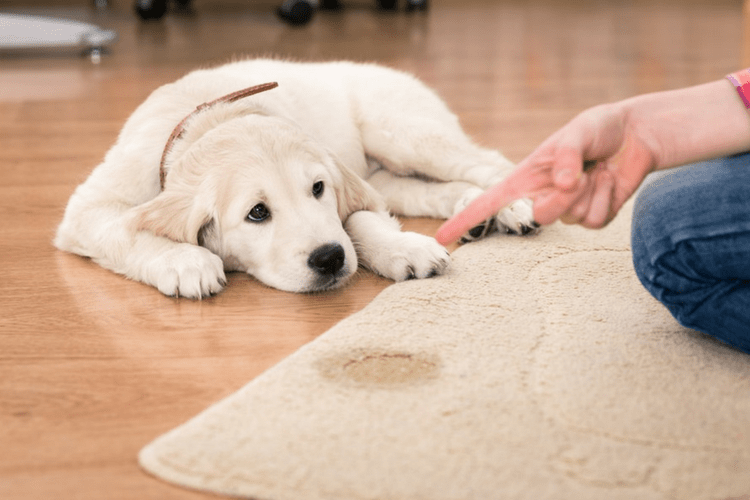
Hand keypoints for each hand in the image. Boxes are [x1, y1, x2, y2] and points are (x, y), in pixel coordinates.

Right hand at [436, 103, 656, 244]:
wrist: (635, 135)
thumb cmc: (599, 128)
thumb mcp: (579, 131)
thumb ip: (566, 156)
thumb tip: (561, 184)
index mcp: (526, 176)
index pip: (489, 202)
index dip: (465, 219)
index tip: (443, 238)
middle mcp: (542, 195)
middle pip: (540, 217)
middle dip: (562, 199)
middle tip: (580, 175)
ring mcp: (567, 209)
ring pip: (571, 219)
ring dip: (590, 192)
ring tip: (598, 170)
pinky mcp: (592, 216)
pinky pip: (595, 221)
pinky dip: (607, 198)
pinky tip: (610, 180)